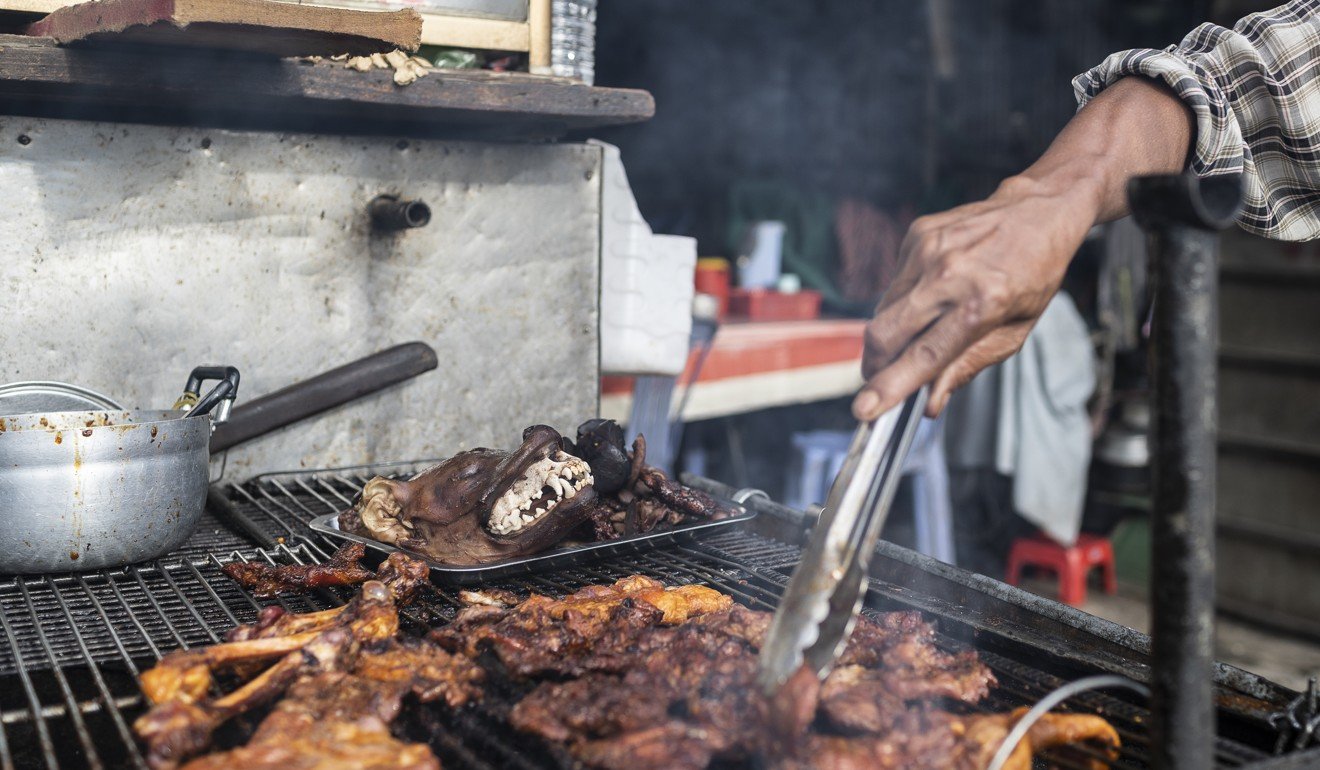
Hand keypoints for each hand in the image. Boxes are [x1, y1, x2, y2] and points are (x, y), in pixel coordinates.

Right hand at [852, 174, 1098, 419]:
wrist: (1036, 211)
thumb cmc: (1033, 276)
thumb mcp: (1014, 332)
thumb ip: (967, 367)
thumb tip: (929, 402)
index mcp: (983, 303)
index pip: (925, 355)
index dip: (891, 386)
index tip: (865, 409)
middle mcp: (950, 274)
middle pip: (886, 333)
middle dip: (875, 366)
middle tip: (880, 380)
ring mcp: (928, 250)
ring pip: (883, 311)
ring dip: (892, 334)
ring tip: (923, 327)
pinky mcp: (916, 236)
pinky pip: (894, 285)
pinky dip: (905, 301)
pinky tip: (932, 292)